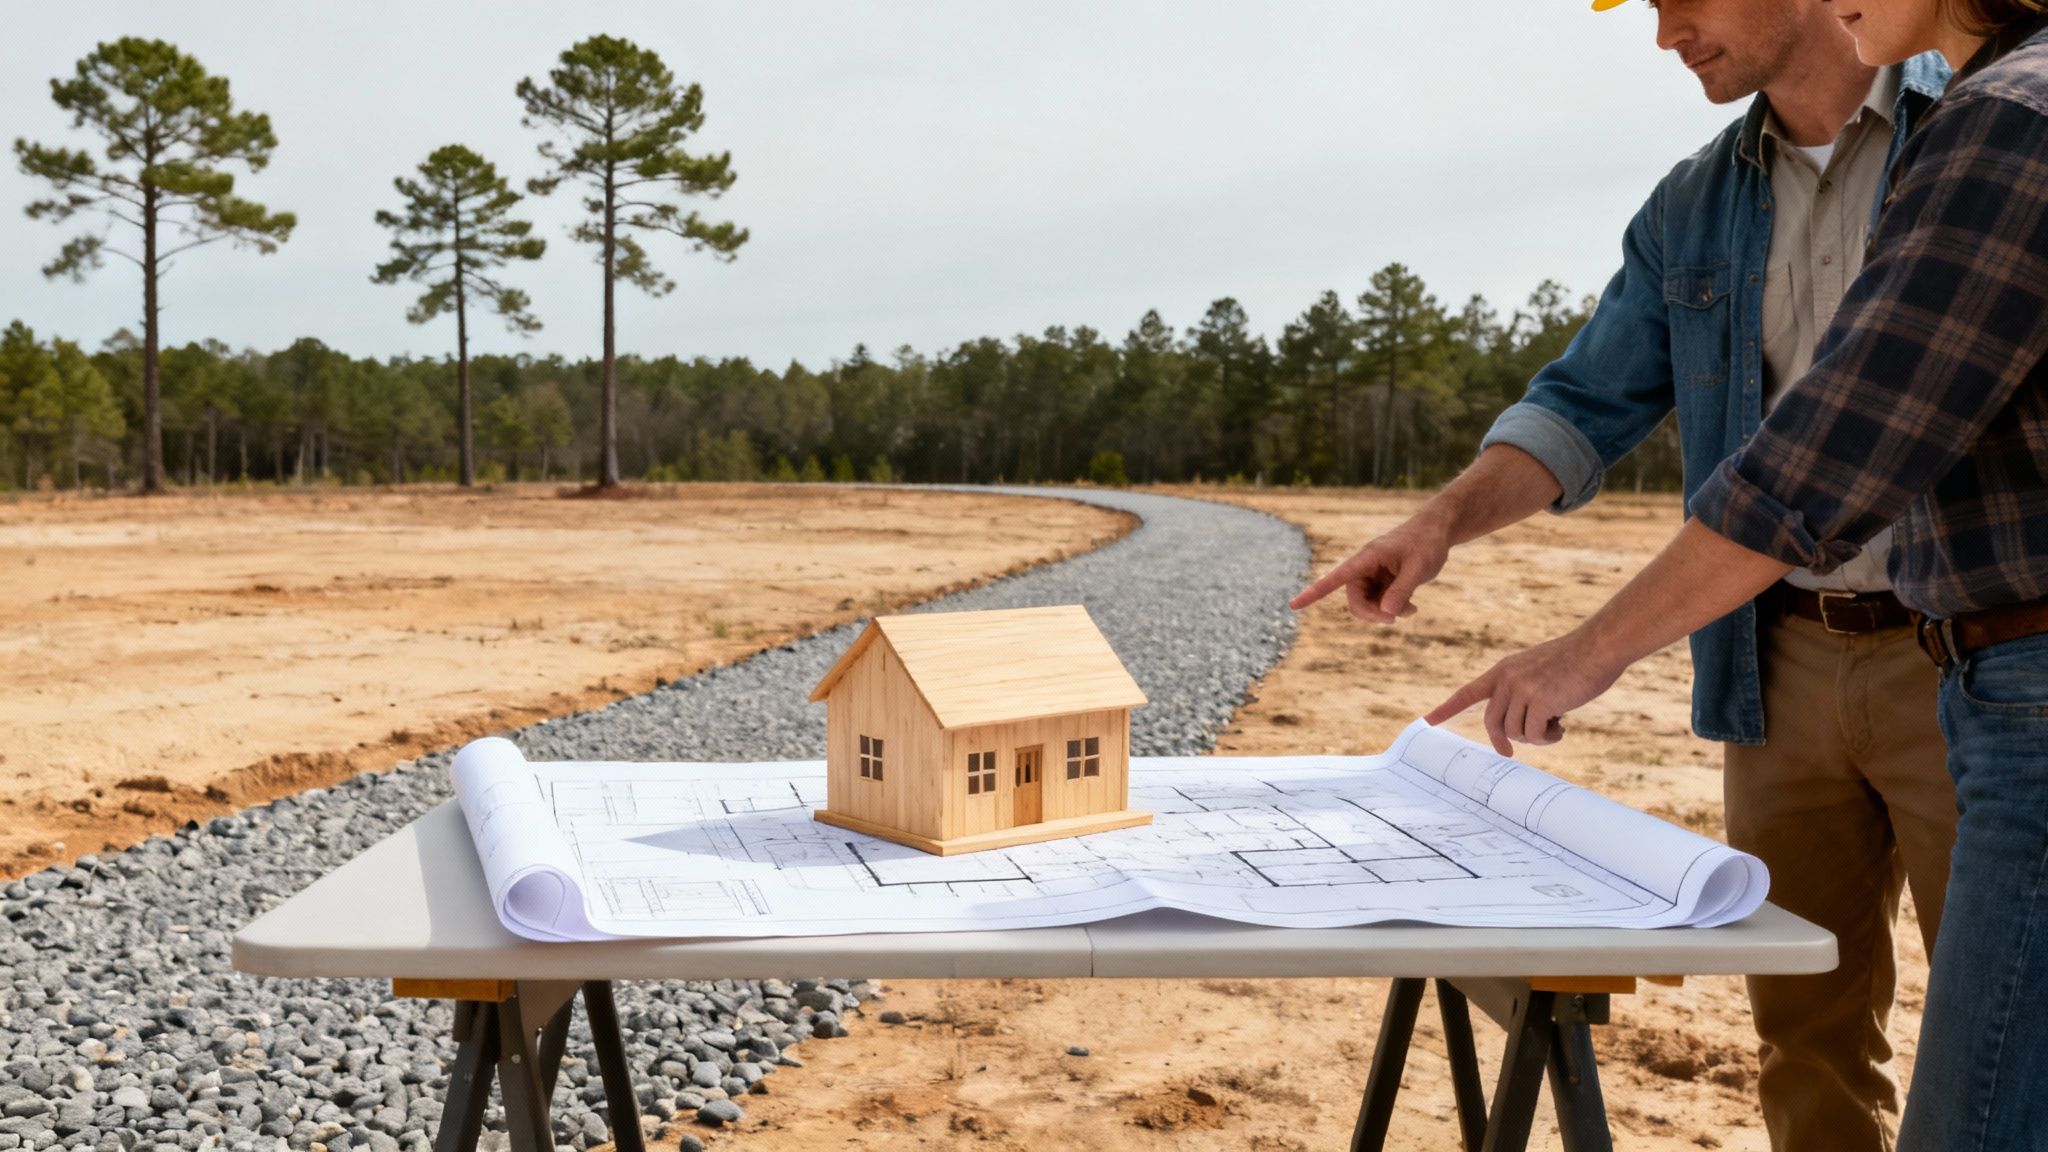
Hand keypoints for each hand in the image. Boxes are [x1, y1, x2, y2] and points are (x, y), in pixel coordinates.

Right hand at [1290, 516, 1449, 622]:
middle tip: (1394, 619)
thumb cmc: (1426, 543)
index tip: (1294, 605)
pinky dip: (1394, 609)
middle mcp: (1365, 568)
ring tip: (1412, 610)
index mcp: (1366, 558)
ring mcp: (1374, 576)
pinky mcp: (1384, 582)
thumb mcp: (1417, 567)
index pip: (1334, 578)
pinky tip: (1412, 608)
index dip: (1313, 593)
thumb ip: (1401, 590)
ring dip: (1386, 613)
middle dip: (1372, 614)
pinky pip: (1381, 603)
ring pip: (1369, 605)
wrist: (1437, 532)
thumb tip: (1385, 613)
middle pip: (1355, 600)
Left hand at [1424, 631, 1627, 755]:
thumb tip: (1519, 729)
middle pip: (1493, 723)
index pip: (1468, 692)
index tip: (1427, 721)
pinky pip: (1535, 734)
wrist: (1598, 647)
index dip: (1447, 708)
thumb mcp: (1538, 671)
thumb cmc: (1575, 661)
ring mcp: (1522, 689)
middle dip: (1502, 740)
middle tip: (1508, 751)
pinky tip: (1562, 727)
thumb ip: (1523, 692)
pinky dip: (1547, 738)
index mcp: (1504, 669)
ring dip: (1535, 737)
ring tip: (1554, 726)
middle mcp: (1507, 679)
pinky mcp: (1540, 700)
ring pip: (1515, 731)